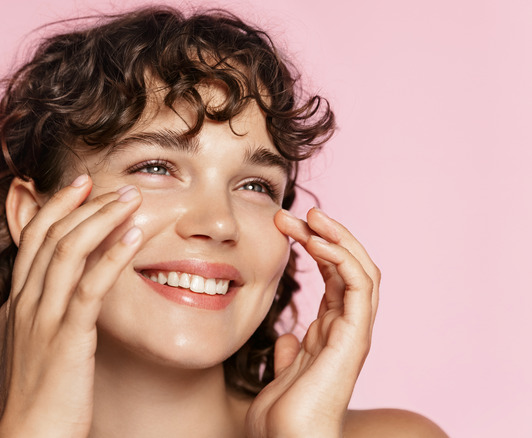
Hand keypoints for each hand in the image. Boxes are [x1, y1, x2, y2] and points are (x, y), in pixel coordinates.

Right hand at [0, 176, 142, 437]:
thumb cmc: (36, 401)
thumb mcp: (29, 350)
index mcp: (16, 303)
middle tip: (113, 183)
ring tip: (131, 199)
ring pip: (68, 250)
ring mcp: (42, 319)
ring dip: (101, 218)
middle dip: (82, 203)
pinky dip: (113, 255)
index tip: (81, 186)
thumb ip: (37, 319)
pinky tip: (134, 237)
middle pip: (49, 234)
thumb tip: (49, 300)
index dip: (57, 206)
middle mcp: (24, 303)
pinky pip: (90, 286)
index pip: (33, 239)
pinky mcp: (67, 338)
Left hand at [246, 207, 380, 437]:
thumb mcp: (281, 376)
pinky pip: (358, 286)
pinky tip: (317, 242)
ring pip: (361, 270)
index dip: (315, 247)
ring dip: (337, 238)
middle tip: (293, 214)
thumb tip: (289, 338)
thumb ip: (290, 354)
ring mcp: (353, 333)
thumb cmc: (283, 418)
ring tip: (311, 216)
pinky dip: (342, 258)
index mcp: (331, 334)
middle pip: (348, 267)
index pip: (335, 277)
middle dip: (324, 235)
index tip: (286, 225)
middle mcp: (346, 330)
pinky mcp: (354, 338)